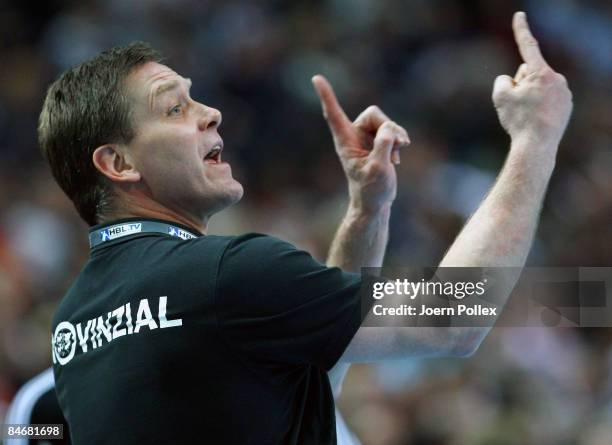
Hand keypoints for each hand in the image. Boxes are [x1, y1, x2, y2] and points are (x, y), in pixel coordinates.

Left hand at [312, 75, 409, 213]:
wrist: (376, 202)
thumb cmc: (372, 190)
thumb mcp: (379, 168)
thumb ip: (384, 145)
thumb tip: (389, 128)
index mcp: (345, 142)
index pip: (333, 114)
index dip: (327, 96)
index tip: (316, 78)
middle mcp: (354, 136)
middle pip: (375, 114)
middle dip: (389, 127)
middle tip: (398, 145)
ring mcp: (366, 138)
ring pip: (386, 122)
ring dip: (396, 137)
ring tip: (396, 157)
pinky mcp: (378, 142)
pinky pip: (393, 130)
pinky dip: (399, 142)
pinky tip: (397, 159)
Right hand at [493, 12, 572, 149]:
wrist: (537, 145)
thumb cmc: (518, 120)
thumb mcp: (500, 96)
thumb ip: (503, 80)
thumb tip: (512, 79)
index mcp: (541, 72)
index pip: (528, 46)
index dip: (521, 30)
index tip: (519, 15)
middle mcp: (557, 78)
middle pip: (531, 72)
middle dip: (521, 82)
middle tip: (517, 105)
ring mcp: (565, 92)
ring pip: (539, 87)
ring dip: (530, 95)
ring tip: (526, 115)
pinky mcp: (567, 105)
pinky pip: (548, 99)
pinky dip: (539, 106)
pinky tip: (535, 120)